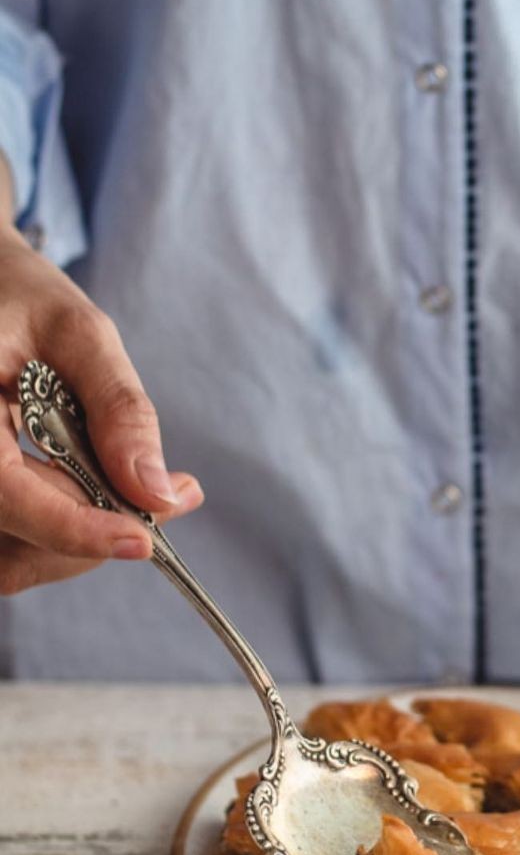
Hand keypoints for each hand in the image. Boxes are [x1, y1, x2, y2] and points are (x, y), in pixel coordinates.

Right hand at [0, 222, 202, 592]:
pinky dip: (61, 533)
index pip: (3, 493)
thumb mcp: (79, 332)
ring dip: (78, 543)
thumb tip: (156, 494)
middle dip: (90, 535)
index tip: (141, 538)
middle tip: (167, 500)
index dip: (72, 527)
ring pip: (8, 559)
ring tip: (138, 494)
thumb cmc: (18, 295)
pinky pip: (8, 545)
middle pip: (7, 539)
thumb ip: (119, 410)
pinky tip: (100, 497)